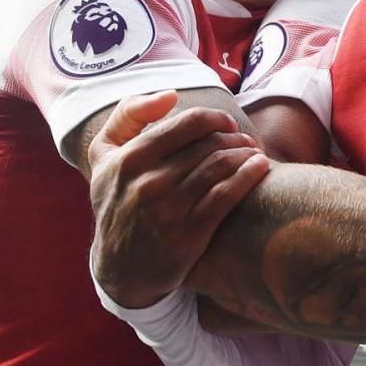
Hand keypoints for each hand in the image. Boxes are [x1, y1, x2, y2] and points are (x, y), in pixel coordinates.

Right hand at [87, 91, 269, 309]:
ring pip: (221, 166)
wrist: (118, 269)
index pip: (188, 122)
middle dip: (235, 137)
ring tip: (255, 153)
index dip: (216, 118)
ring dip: (246, 154)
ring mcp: (168, 209)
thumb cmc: (117, 201)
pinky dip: (250, 175)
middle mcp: (147, 182)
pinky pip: (227, 195)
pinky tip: (261, 168)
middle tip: (246, 141)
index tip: (227, 124)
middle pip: (209, 143)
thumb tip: (170, 95)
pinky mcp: (188, 234)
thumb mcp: (104, 156)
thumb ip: (128, 115)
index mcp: (128, 158)